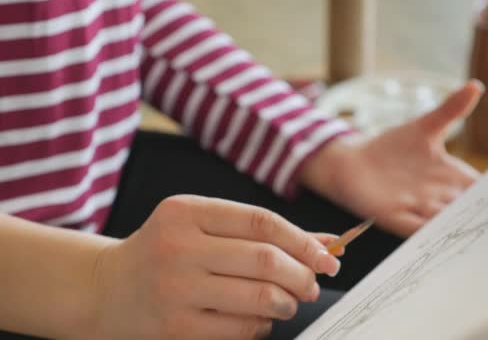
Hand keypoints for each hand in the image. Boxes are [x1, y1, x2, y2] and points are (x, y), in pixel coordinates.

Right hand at [91, 196, 340, 339]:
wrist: (106, 289)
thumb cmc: (164, 251)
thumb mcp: (201, 225)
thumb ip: (257, 230)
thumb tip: (324, 241)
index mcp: (186, 212)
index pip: (262, 223)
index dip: (304, 241)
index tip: (327, 255)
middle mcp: (178, 247)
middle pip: (266, 261)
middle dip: (302, 275)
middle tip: (311, 283)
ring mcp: (175, 290)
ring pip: (260, 299)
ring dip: (288, 303)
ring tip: (288, 301)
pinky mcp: (176, 328)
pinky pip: (242, 330)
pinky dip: (263, 325)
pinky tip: (259, 318)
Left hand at [300, 81, 483, 236]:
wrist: (354, 163)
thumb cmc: (392, 148)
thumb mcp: (424, 127)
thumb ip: (451, 110)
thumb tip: (476, 85)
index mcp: (450, 176)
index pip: (482, 187)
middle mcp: (439, 196)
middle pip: (469, 208)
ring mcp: (418, 207)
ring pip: (446, 221)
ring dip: (462, 226)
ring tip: (486, 233)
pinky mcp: (394, 216)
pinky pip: (415, 229)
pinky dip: (428, 233)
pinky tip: (442, 236)